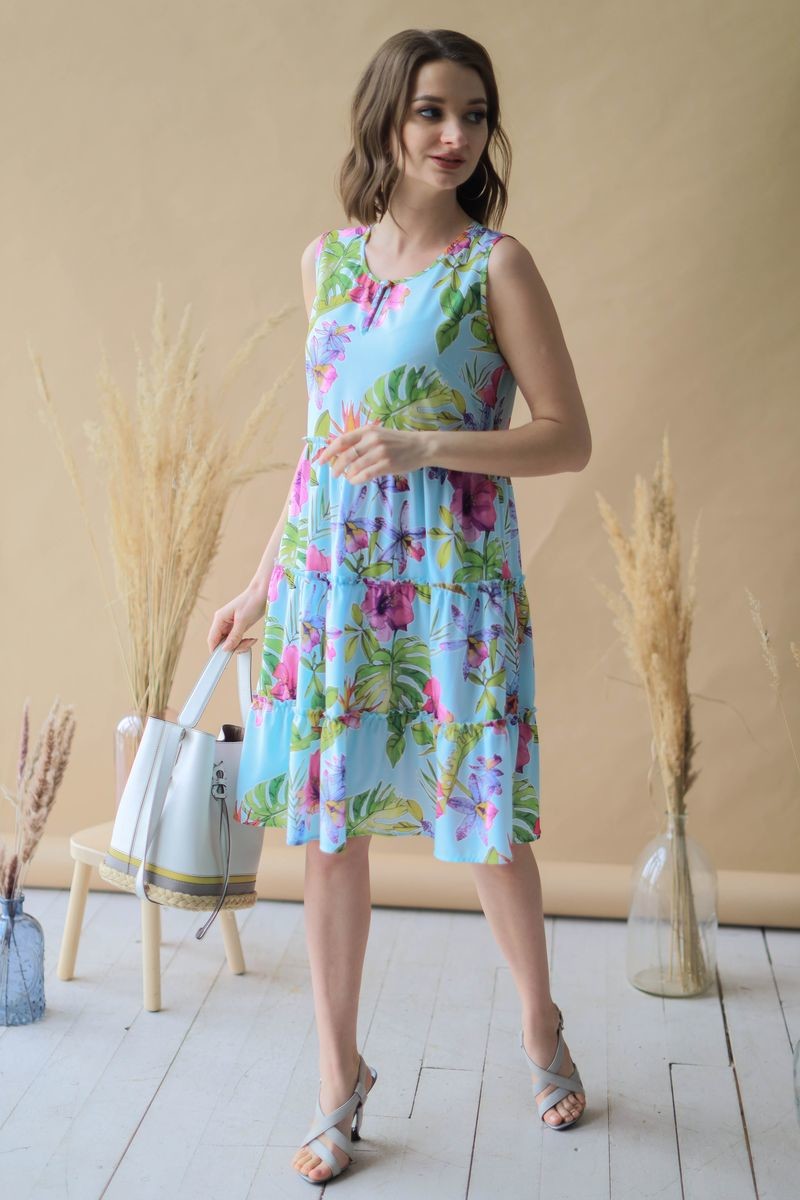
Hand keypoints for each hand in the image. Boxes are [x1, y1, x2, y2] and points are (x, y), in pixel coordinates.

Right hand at [207, 581, 266, 654]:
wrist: (263, 593)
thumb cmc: (252, 601)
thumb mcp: (243, 620)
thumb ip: (234, 636)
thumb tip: (225, 648)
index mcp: (219, 619)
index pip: (212, 639)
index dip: (216, 650)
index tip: (223, 660)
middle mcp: (223, 622)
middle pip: (222, 643)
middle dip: (233, 647)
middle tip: (245, 644)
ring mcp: (230, 625)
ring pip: (230, 643)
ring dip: (240, 645)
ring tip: (251, 640)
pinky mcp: (238, 627)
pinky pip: (237, 639)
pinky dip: (244, 642)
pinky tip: (251, 639)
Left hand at [314, 426, 429, 483]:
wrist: (421, 446)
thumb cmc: (397, 442)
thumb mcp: (378, 435)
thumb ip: (361, 441)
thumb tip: (340, 453)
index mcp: (367, 430)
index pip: (342, 440)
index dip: (328, 451)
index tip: (320, 460)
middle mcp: (372, 440)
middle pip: (346, 455)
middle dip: (336, 466)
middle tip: (334, 473)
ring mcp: (380, 452)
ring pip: (355, 466)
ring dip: (347, 474)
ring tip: (347, 477)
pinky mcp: (387, 465)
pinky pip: (365, 475)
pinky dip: (357, 479)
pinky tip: (355, 481)